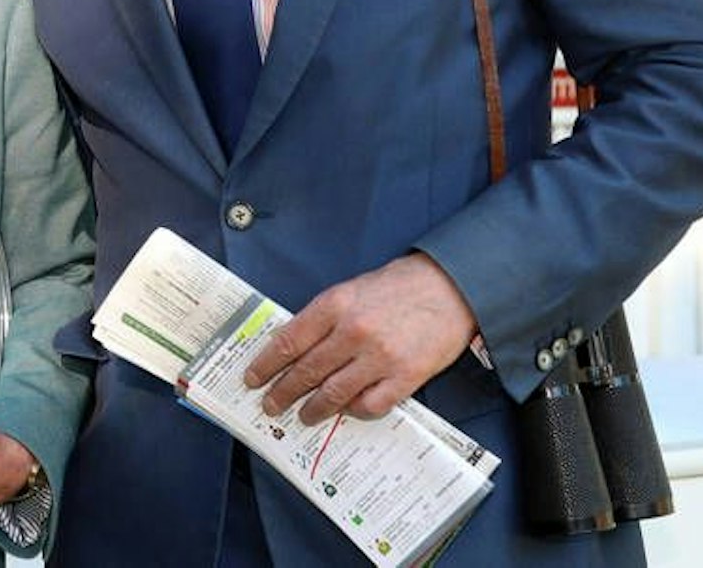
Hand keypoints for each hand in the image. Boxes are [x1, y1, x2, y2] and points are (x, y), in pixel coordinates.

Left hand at [241, 253, 475, 423]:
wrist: (449, 287)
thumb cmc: (397, 288)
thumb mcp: (351, 291)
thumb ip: (323, 319)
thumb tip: (293, 350)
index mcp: (334, 305)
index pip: (288, 341)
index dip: (266, 365)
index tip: (253, 379)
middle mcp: (353, 331)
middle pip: (306, 371)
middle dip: (283, 392)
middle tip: (271, 405)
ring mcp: (379, 357)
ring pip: (333, 394)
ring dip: (313, 409)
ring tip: (303, 415)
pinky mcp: (405, 377)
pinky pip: (369, 405)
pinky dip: (353, 412)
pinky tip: (345, 412)